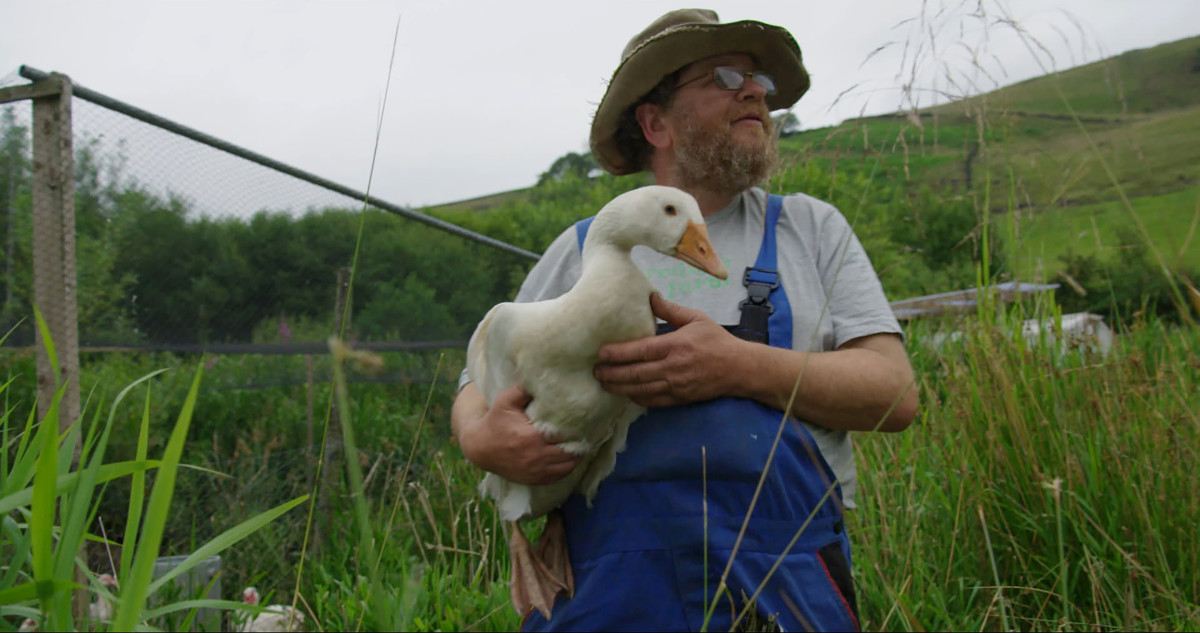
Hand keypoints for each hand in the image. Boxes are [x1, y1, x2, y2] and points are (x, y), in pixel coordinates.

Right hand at [457, 384, 580, 485]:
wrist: (480, 448)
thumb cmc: (495, 422)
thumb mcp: (505, 401)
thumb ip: (523, 389)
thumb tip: (541, 375)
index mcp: (532, 436)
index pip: (565, 434)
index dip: (577, 428)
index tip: (584, 420)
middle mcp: (536, 456)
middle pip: (571, 452)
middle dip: (580, 442)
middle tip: (587, 431)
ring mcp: (536, 470)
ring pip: (568, 466)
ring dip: (576, 456)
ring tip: (580, 443)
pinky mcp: (535, 479)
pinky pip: (559, 476)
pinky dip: (567, 467)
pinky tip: (569, 456)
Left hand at [594, 293, 746, 406]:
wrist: (739, 369)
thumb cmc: (717, 341)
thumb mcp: (696, 319)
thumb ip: (671, 310)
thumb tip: (651, 297)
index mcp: (675, 345)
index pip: (640, 350)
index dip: (618, 353)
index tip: (601, 352)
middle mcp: (673, 367)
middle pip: (635, 373)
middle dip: (612, 373)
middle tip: (594, 371)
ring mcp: (676, 386)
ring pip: (640, 389)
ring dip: (619, 387)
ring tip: (603, 383)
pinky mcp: (680, 398)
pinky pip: (652, 401)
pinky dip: (636, 398)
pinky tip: (625, 393)